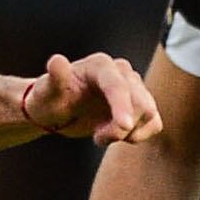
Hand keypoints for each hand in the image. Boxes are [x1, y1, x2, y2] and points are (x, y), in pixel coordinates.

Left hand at [24, 53, 160, 145]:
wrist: (56, 111)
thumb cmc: (49, 99)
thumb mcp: (45, 92)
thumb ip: (54, 78)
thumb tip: (57, 60)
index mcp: (100, 65)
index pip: (117, 85)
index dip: (122, 106)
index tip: (123, 126)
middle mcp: (121, 72)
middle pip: (140, 101)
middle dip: (121, 127)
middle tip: (98, 138)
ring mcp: (134, 87)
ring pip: (149, 114)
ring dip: (128, 133)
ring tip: (100, 136)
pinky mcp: (140, 104)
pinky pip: (154, 124)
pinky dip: (138, 136)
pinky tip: (115, 136)